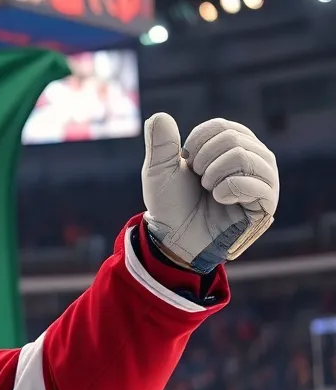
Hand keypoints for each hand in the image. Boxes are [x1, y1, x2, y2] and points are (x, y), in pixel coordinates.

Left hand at [141, 113, 277, 272]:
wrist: (174, 238)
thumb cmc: (171, 205)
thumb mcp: (158, 172)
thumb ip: (160, 144)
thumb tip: (159, 116)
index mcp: (231, 146)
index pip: (222, 127)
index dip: (197, 143)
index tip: (186, 162)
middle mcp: (252, 158)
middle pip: (235, 139)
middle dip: (205, 160)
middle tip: (199, 180)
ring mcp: (262, 180)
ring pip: (247, 157)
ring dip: (217, 173)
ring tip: (209, 188)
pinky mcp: (266, 204)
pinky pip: (259, 184)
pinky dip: (231, 188)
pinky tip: (220, 198)